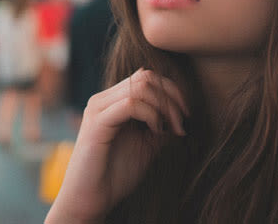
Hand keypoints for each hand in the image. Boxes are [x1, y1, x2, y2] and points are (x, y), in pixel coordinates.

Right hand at [45, 68, 189, 223]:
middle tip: (181, 123)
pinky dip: (151, 114)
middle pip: (146, 77)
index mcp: (113, 101)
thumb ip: (161, 124)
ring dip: (165, 105)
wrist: (91, 201)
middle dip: (171, 97)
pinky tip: (156, 131)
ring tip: (171, 128)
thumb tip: (182, 112)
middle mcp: (103, 99)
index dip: (172, 91)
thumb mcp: (148, 145)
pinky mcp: (96, 123)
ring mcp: (98, 109)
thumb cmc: (116, 175)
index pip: (147, 77)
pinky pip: (130, 104)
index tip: (185, 116)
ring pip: (140, 85)